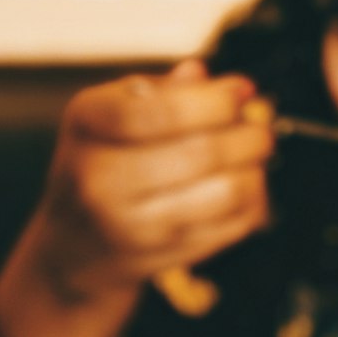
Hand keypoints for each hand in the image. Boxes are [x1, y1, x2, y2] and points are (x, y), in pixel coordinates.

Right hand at [30, 59, 274, 301]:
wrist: (76, 244)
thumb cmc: (102, 163)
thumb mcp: (113, 111)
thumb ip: (164, 91)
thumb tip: (215, 79)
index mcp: (88, 125)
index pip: (158, 111)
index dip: (213, 101)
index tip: (241, 92)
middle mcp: (100, 179)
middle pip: (201, 154)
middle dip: (248, 137)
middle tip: (261, 129)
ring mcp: (131, 226)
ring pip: (225, 194)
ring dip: (255, 171)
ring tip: (255, 159)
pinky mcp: (163, 257)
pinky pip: (231, 227)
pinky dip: (252, 204)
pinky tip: (247, 189)